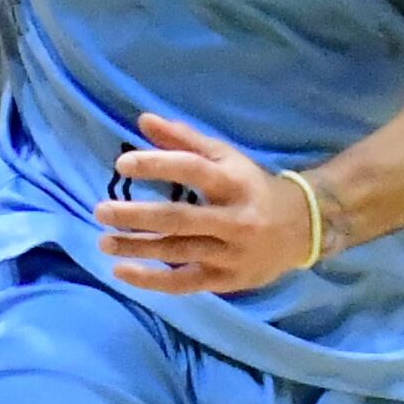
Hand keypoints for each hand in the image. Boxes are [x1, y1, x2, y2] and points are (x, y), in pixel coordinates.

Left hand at [94, 112, 319, 294]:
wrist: (303, 228)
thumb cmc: (252, 187)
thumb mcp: (225, 158)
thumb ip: (184, 140)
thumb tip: (143, 120)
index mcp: (233, 182)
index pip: (192, 170)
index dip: (157, 165)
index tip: (122, 165)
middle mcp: (234, 219)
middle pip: (179, 219)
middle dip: (136, 216)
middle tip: (100, 210)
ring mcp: (231, 253)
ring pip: (177, 252)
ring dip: (137, 247)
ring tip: (104, 241)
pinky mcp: (227, 279)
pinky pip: (184, 282)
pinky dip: (151, 280)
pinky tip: (122, 271)